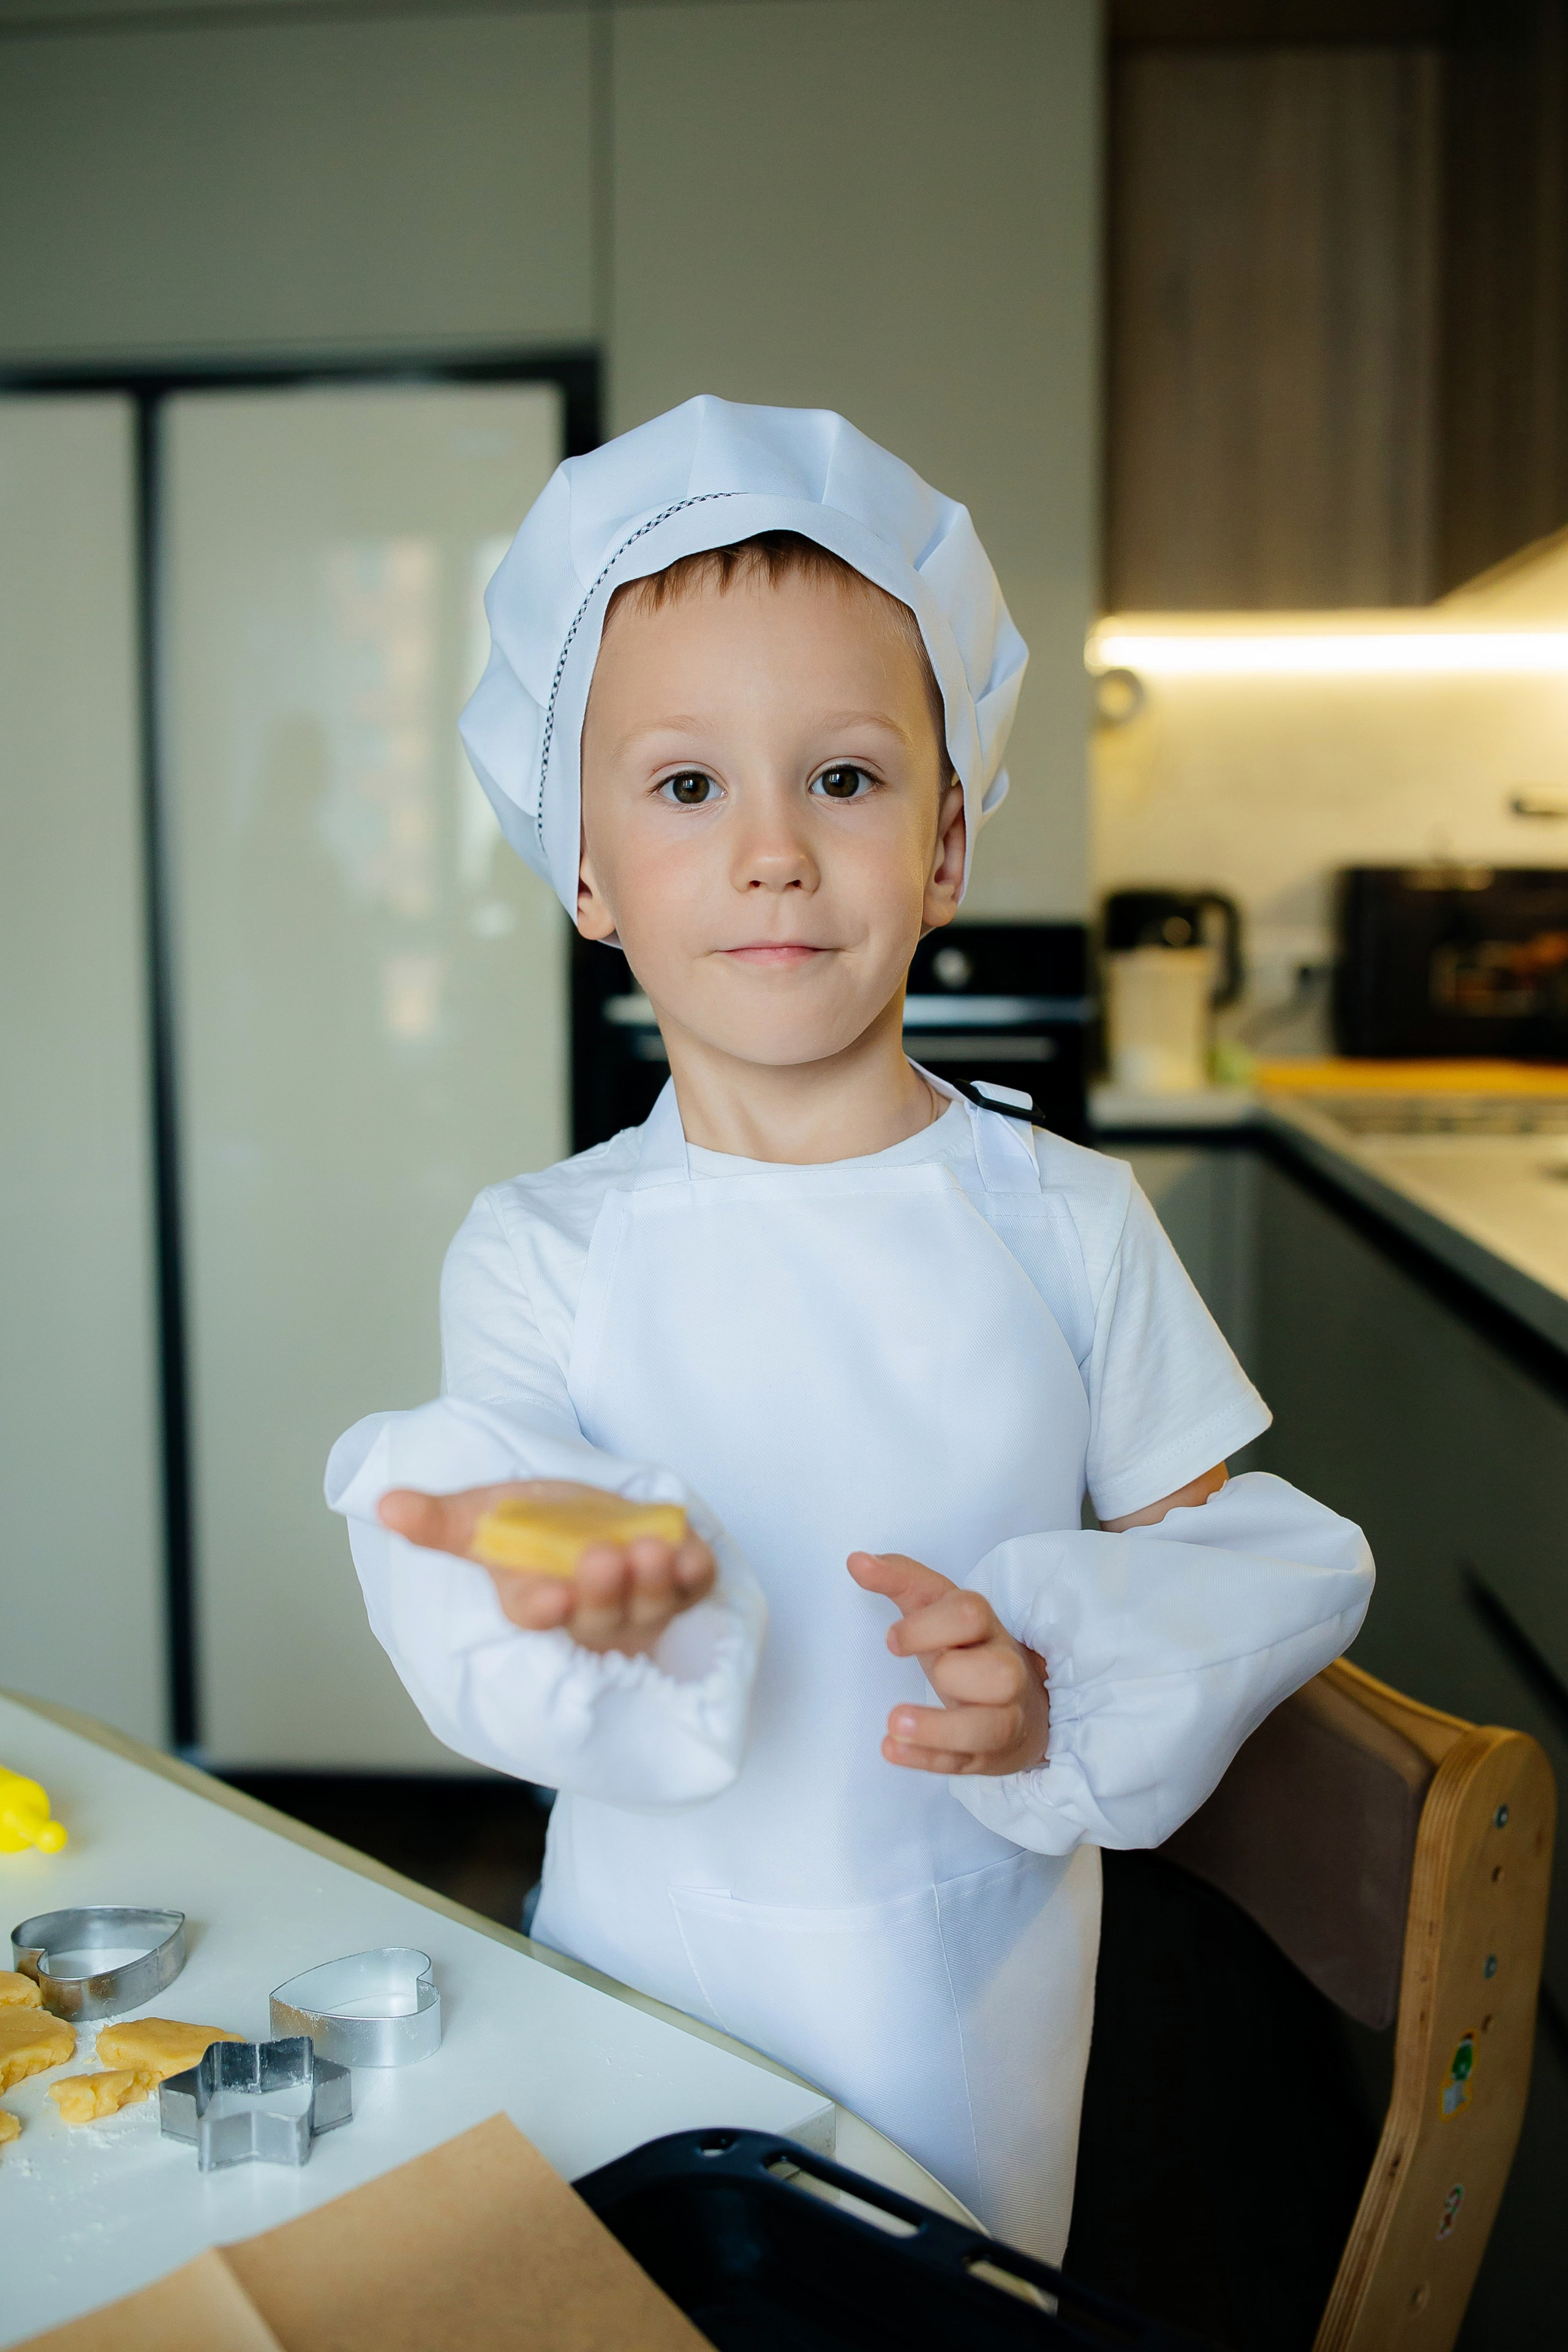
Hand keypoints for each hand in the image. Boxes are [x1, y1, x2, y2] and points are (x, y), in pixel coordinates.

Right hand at [377, 1480, 716, 1657]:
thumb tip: (386, 1504)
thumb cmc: (530, 1523)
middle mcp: (587, 1614)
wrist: (582, 1513)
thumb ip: (440, 1519)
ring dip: (654, 1583)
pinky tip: (694, 1550)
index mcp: (535, 1599)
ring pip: (649, 1608)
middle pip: (598, 1616)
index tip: (549, 1599)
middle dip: (604, 1591)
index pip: (536, 1615)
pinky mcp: (677, 1588)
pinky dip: (695, 1574)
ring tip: (653, 1548)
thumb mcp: (485, 1516)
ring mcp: (637, 1607)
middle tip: (605, 1559)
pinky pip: (692, 1590)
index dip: (543, 1609)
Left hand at [847, 1551, 1048, 1775]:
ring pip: (989, 1726)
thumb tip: (856, 1560)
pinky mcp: (990, 1754)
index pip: (971, 1614)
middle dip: (954, 1673)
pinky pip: (965, 1762)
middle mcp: (1004, 1671)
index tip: (891, 1641)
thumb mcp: (938, 1609)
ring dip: (938, 1728)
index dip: (929, 1625)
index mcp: (986, 1627)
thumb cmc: (968, 1649)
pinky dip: (927, 1758)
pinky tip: (892, 1750)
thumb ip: (900, 1580)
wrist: (1024, 1705)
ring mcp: (1003, 1716)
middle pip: (997, 1672)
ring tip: (893, 1723)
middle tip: (925, 1672)